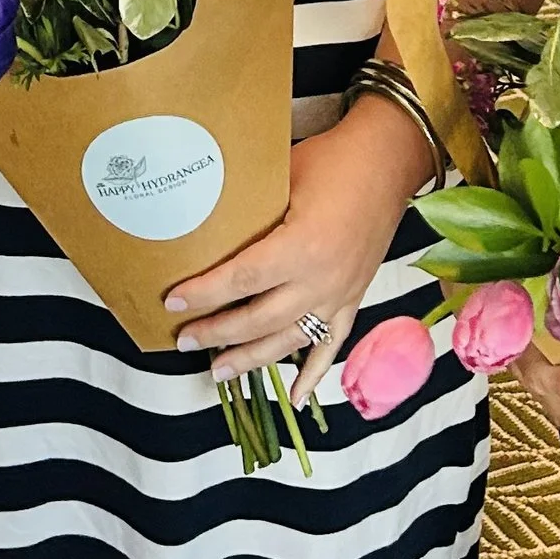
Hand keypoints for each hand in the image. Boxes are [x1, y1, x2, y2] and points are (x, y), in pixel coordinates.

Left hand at [163, 101, 426, 403]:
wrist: (387, 161)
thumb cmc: (330, 160)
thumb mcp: (281, 176)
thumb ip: (248, 207)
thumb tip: (201, 221)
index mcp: (303, 246)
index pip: (242, 280)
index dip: (204, 294)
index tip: (173, 304)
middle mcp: (322, 280)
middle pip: (259, 319)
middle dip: (217, 333)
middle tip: (184, 340)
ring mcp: (341, 295)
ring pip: (289, 340)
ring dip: (251, 359)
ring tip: (217, 370)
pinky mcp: (354, 299)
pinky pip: (331, 345)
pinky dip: (313, 376)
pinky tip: (294, 399)